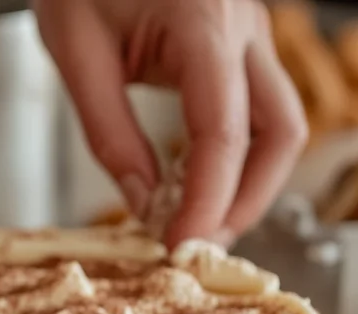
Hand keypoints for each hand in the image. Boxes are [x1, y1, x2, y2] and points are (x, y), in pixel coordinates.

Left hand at [34, 0, 307, 245]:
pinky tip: (197, 183)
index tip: (180, 246)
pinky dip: (237, 157)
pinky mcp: (241, 44)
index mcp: (203, 23)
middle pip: (281, 132)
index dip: (206, 201)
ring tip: (198, 222)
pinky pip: (258, 110)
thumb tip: (142, 205)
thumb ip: (110, 134)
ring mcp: (251, 32)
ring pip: (281, 125)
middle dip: (247, 200)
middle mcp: (244, 26)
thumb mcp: (76, 52)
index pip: (222, 134)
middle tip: (198, 243)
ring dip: (250, 183)